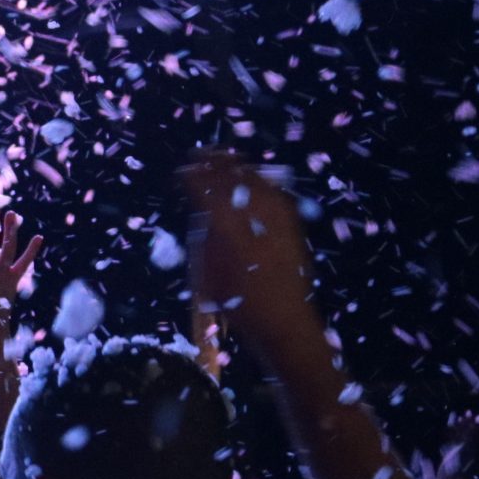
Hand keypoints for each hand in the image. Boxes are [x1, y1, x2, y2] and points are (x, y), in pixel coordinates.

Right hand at [179, 152, 325, 363]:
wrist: (286, 324)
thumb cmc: (241, 307)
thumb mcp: (210, 276)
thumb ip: (207, 240)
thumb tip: (202, 212)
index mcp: (234, 238)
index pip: (212, 196)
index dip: (197, 179)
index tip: (184, 169)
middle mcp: (260, 226)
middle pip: (238, 184)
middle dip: (218, 166)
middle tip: (201, 154)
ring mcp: (282, 226)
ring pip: (260, 186)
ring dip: (240, 169)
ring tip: (225, 158)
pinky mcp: (295, 230)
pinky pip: (277, 196)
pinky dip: (262, 183)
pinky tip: (254, 179)